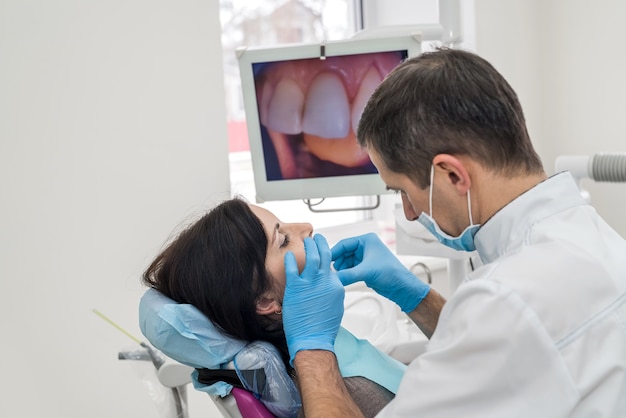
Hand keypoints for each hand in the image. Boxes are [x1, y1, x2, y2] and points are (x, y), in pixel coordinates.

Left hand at [283, 234, 344, 363]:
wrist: (313, 339)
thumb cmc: (323, 328)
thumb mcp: (336, 306)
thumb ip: (332, 291)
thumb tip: (329, 283)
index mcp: (335, 286)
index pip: (332, 267)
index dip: (327, 259)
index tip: (323, 254)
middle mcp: (325, 281)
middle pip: (324, 256)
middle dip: (321, 244)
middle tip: (318, 238)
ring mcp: (310, 283)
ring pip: (311, 257)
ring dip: (309, 246)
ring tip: (306, 240)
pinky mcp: (296, 287)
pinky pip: (292, 268)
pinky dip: (289, 260)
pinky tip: (288, 255)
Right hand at [331, 233, 429, 312]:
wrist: (402, 287)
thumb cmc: (392, 274)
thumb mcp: (367, 272)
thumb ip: (347, 275)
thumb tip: (332, 279)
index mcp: (367, 240)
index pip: (344, 244)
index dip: (333, 253)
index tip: (324, 261)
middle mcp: (365, 247)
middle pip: (343, 253)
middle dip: (337, 262)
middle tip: (330, 272)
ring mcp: (364, 257)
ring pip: (345, 262)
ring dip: (341, 269)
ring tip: (337, 277)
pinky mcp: (364, 268)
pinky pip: (350, 269)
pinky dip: (345, 274)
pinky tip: (342, 280)